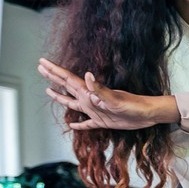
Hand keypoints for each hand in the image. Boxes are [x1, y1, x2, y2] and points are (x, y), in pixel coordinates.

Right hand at [38, 58, 176, 130]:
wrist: (148, 114)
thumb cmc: (133, 106)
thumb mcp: (115, 99)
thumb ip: (100, 90)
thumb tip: (88, 76)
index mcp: (90, 93)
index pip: (68, 79)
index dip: (54, 71)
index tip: (41, 62)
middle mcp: (90, 99)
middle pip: (67, 86)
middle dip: (53, 77)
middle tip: (41, 68)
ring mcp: (96, 110)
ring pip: (73, 103)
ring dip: (61, 97)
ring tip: (49, 91)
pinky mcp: (103, 121)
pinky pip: (87, 124)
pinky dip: (79, 125)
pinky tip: (73, 125)